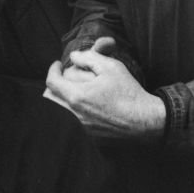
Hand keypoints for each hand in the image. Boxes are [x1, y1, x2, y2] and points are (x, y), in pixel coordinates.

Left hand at [44, 38, 165, 141]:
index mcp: (77, 96)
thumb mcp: (110, 66)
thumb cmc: (128, 92)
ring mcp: (80, 127)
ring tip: (71, 89)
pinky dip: (69, 111)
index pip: (51, 82)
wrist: (144, 120)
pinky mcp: (87, 135)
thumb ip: (88, 57)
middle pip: (49, 98)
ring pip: (57, 110)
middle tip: (64, 76)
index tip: (58, 64)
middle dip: (55, 84)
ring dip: (59, 98)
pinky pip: (69, 122)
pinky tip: (81, 104)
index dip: (52, 69)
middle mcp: (75, 114)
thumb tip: (73, 56)